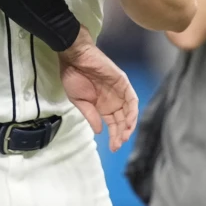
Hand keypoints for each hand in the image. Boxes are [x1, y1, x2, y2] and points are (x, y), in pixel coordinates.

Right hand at [58, 29, 138, 149]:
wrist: (74, 57)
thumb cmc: (73, 76)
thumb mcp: (79, 101)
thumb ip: (91, 116)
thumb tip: (99, 131)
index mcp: (103, 105)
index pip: (113, 124)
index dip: (114, 136)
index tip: (113, 148)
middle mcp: (113, 100)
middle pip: (122, 120)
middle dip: (121, 134)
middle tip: (118, 145)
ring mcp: (119, 91)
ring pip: (129, 111)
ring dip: (129, 125)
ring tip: (124, 136)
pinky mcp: (123, 82)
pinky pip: (131, 98)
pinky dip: (132, 110)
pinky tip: (129, 121)